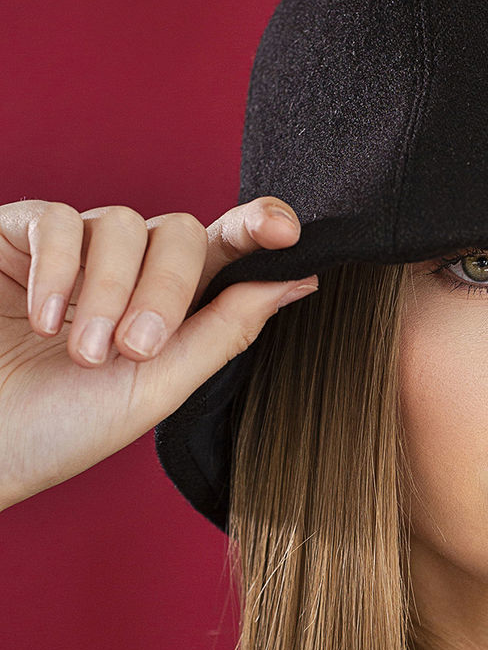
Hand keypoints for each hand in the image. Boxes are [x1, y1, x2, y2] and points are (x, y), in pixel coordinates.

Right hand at [0, 195, 318, 510]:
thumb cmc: (61, 429)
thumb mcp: (158, 387)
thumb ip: (226, 330)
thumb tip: (297, 280)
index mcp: (170, 308)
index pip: (224, 251)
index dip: (256, 229)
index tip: (283, 233)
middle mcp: (126, 271)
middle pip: (180, 233)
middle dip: (166, 290)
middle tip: (133, 351)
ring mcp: (71, 250)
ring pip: (123, 224)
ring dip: (109, 293)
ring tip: (83, 352)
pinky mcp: (15, 236)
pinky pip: (57, 220)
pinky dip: (57, 271)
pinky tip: (42, 320)